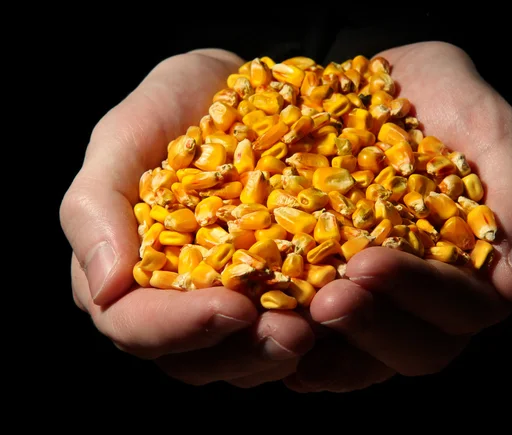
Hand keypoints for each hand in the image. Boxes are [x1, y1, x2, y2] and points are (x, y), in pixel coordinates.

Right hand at [60, 49, 314, 387]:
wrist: (231, 88)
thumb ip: (95, 208)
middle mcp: (170, 296)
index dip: (178, 327)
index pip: (134, 325)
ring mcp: (221, 295)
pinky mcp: (268, 286)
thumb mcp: (124, 137)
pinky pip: (283, 325)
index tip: (233, 307)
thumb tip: (103, 289)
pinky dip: (308, 328)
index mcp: (124, 270)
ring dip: (279, 352)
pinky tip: (337, 313)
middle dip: (241, 352)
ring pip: (239, 356)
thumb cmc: (172, 107)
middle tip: (295, 336)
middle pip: (192, 357)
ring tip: (321, 328)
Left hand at [284, 42, 511, 392]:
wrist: (375, 79)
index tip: (369, 262)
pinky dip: (296, 345)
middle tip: (326, 302)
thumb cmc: (438, 96)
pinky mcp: (331, 289)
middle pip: (416, 348)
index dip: (419, 292)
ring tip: (288, 329)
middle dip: (372, 327)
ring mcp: (380, 300)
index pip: (463, 306)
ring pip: (364, 356)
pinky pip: (318, 339)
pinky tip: (262, 333)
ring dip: (329, 352)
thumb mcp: (481, 123)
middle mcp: (427, 295)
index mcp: (472, 265)